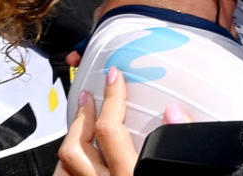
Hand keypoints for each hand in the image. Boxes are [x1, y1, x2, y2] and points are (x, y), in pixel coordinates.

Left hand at [54, 68, 189, 175]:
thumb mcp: (174, 169)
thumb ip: (176, 139)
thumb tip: (174, 111)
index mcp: (130, 173)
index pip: (110, 127)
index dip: (111, 97)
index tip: (115, 77)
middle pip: (78, 143)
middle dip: (84, 114)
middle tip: (90, 95)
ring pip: (66, 161)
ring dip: (72, 136)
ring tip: (80, 119)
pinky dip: (68, 161)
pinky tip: (77, 152)